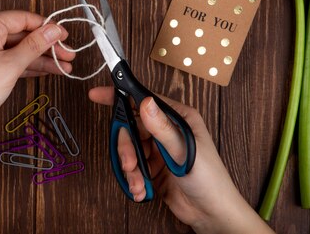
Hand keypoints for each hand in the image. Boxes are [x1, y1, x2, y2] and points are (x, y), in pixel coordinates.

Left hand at [0, 11, 74, 130]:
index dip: (46, 26)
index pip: (22, 18)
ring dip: (41, 58)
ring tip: (64, 67)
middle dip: (46, 46)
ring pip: (18, 49)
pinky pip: (11, 59)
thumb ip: (35, 45)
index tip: (64, 35)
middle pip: (22, 34)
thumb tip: (54, 30)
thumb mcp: (12, 65)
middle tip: (68, 54)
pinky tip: (48, 70)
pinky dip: (28, 65)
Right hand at [89, 87, 273, 233]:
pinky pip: (132, 167)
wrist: (212, 214)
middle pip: (131, 128)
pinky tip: (141, 190)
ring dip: (130, 168)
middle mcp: (167, 130)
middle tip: (129, 164)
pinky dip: (133, 179)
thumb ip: (162, 128)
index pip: (144, 100)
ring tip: (138, 183)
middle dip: (126, 148)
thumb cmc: (210, 179)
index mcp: (178, 118)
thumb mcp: (184, 151)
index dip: (119, 97)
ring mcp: (158, 149)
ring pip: (129, 149)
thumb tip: (145, 102)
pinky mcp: (153, 167)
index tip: (98, 95)